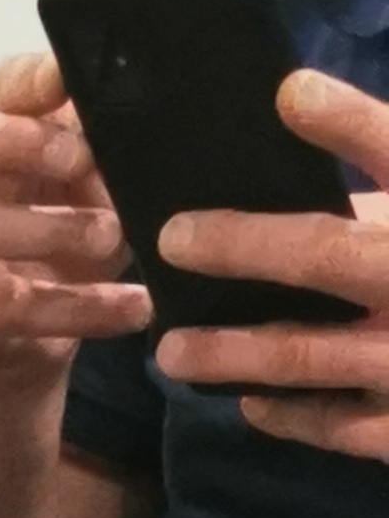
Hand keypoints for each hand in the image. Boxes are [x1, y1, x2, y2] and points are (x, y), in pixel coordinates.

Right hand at [0, 52, 148, 384]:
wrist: (44, 325)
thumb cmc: (69, 222)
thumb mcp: (94, 174)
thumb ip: (101, 141)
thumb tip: (132, 126)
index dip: (27, 81)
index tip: (70, 82)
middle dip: (8, 140)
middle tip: (79, 157)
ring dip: (40, 229)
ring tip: (109, 236)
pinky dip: (73, 306)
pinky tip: (129, 302)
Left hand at [155, 65, 388, 453]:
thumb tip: (305, 126)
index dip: (347, 119)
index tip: (288, 93)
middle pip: (326, 253)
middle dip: (243, 245)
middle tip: (171, 238)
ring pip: (305, 351)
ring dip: (231, 351)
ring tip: (172, 350)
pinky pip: (337, 424)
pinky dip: (289, 415)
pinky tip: (250, 404)